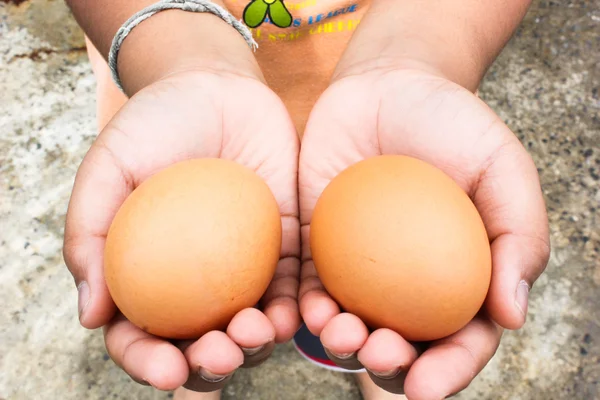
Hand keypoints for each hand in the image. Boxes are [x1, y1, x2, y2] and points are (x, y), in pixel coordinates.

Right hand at [63, 69, 299, 391]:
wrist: (214, 87)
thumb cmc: (155, 124)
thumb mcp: (108, 169)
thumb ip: (90, 236)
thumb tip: (91, 316)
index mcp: (146, 273)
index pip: (139, 333)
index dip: (148, 361)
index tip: (165, 369)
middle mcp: (195, 280)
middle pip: (200, 343)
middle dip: (210, 366)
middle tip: (219, 355)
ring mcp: (243, 267)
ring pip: (251, 325)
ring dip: (256, 345)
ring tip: (256, 332)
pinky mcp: (286, 245)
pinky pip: (294, 286)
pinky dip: (296, 308)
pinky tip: (295, 315)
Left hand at [299, 68, 549, 398]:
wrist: (389, 85)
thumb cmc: (452, 124)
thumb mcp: (503, 169)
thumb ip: (520, 236)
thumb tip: (511, 316)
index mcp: (461, 276)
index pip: (461, 338)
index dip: (449, 370)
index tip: (428, 387)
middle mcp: (409, 282)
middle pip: (402, 344)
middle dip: (390, 367)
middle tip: (382, 356)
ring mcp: (360, 268)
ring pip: (350, 324)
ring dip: (343, 345)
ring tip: (342, 335)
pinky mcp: (317, 247)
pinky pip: (309, 286)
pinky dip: (306, 308)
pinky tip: (307, 311)